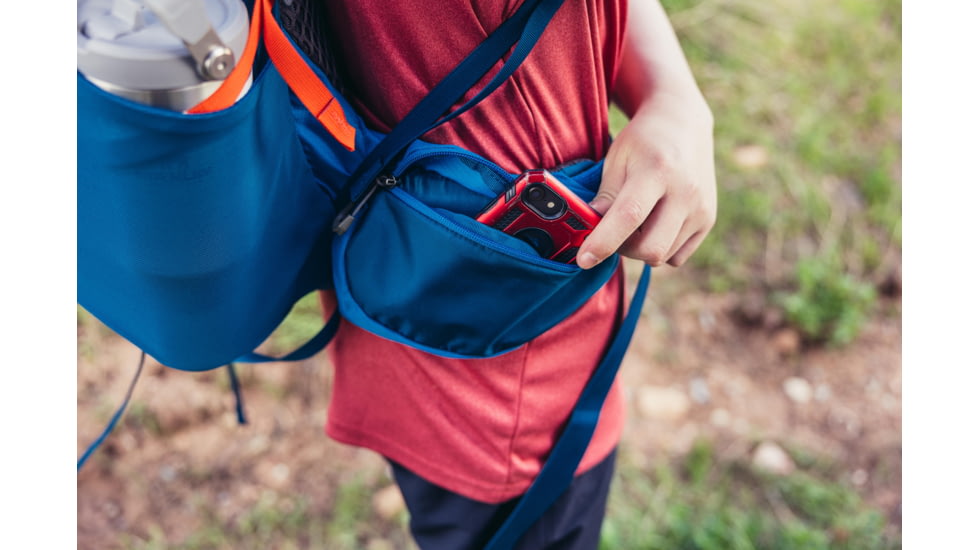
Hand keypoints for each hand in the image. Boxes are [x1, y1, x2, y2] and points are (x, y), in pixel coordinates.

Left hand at [577, 93, 716, 269]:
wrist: (683, 124)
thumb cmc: (643, 141)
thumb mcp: (617, 158)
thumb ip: (606, 194)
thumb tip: (591, 229)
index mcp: (657, 170)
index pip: (629, 216)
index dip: (604, 242)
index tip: (584, 259)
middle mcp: (685, 192)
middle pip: (651, 248)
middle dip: (623, 250)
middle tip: (611, 232)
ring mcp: (701, 208)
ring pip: (663, 256)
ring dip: (640, 248)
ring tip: (635, 222)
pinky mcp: (708, 220)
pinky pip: (677, 257)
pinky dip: (660, 248)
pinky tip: (655, 224)